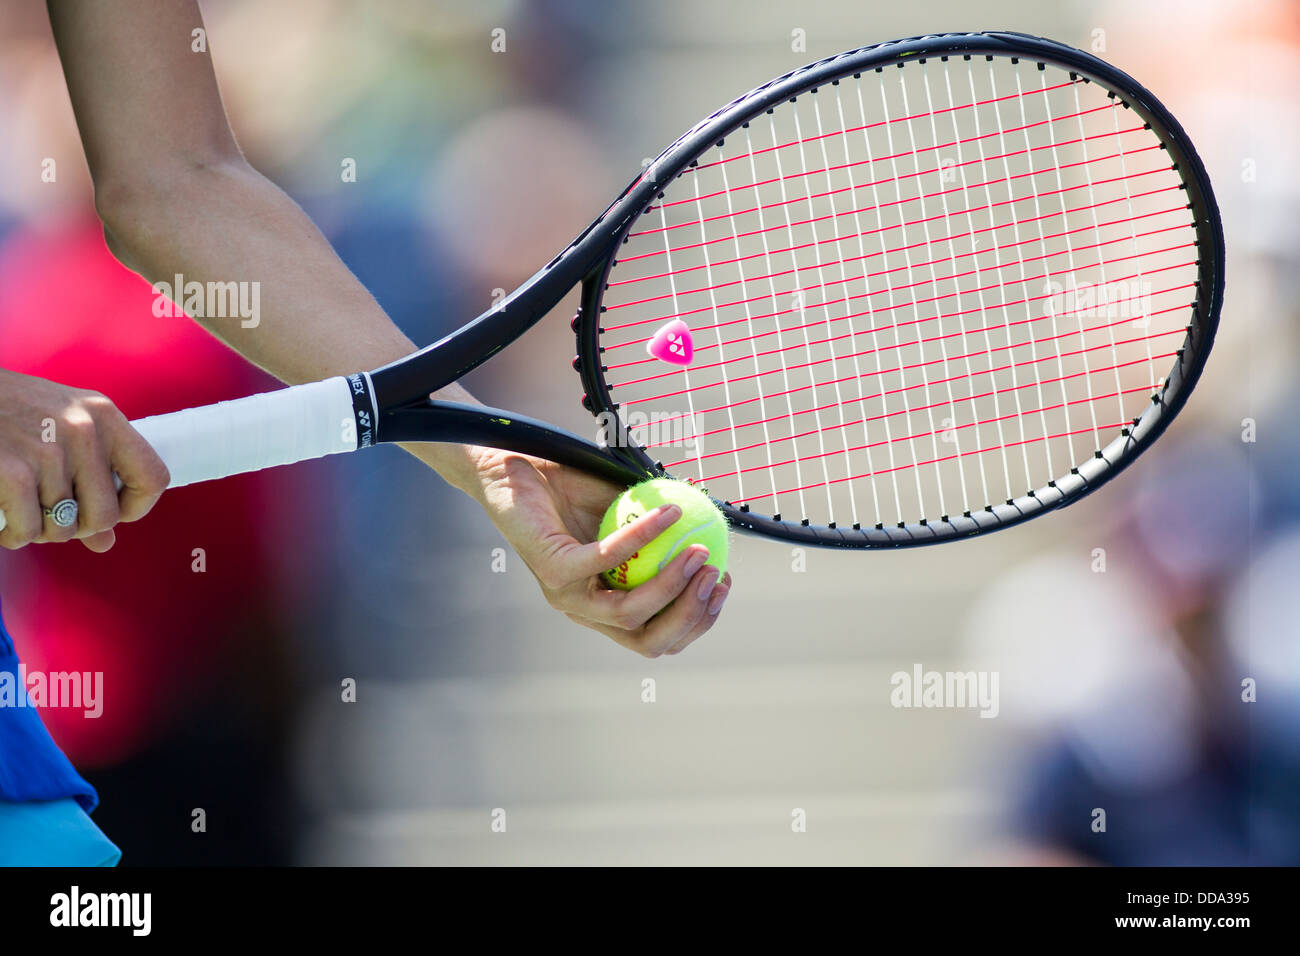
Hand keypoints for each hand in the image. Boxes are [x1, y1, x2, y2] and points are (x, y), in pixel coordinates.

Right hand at [0, 369, 168, 551]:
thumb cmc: (6, 411)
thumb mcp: (59, 429)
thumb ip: (90, 478)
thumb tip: (106, 542)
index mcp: (103, 415)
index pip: (153, 477)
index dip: (136, 507)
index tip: (114, 513)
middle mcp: (83, 430)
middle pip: (106, 516)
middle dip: (78, 527)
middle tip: (51, 515)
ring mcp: (48, 450)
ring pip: (64, 529)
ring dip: (40, 531)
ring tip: (22, 510)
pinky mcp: (12, 471)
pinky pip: (29, 530)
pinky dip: (14, 535)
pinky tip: (4, 520)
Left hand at [466, 449, 731, 655]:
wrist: (516, 466)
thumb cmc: (571, 487)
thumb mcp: (629, 508)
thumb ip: (666, 528)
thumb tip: (719, 530)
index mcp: (606, 606)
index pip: (660, 634)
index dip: (699, 618)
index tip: (725, 580)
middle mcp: (586, 611)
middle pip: (650, 640)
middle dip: (692, 617)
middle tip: (717, 575)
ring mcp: (567, 596)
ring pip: (630, 614)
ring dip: (673, 586)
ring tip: (699, 551)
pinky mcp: (553, 570)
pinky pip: (608, 559)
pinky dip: (643, 537)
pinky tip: (669, 514)